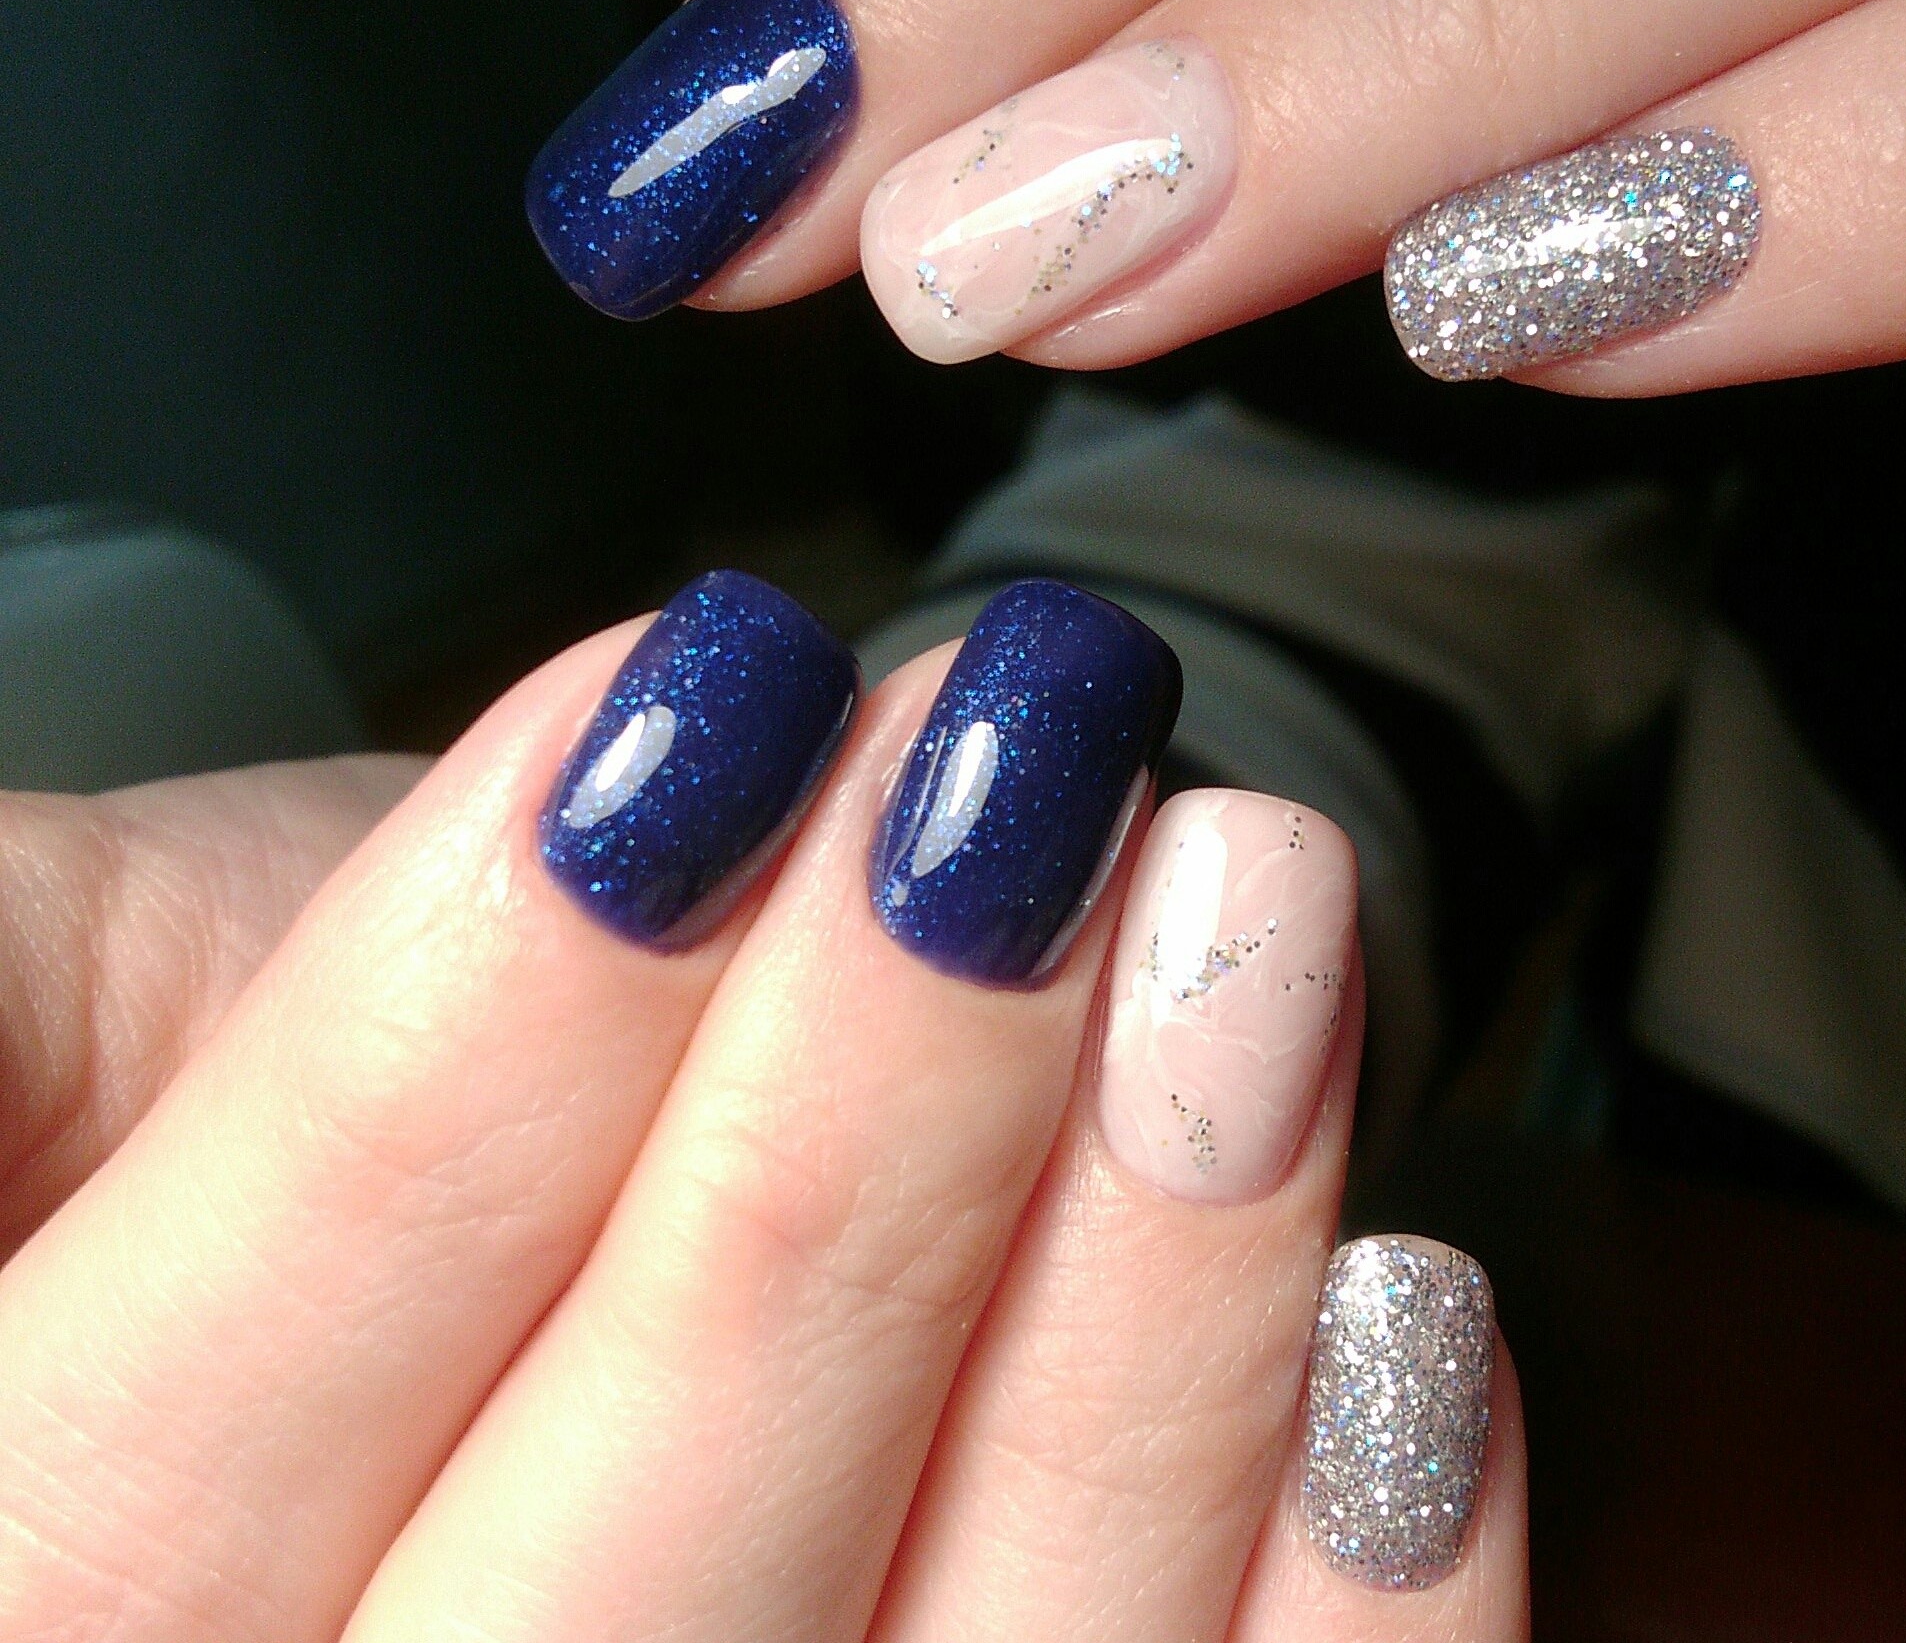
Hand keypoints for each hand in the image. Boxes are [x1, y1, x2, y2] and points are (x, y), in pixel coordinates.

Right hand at [0, 574, 1526, 1640]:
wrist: (456, 1308)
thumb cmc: (240, 1159)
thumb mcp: (61, 1045)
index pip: (142, 1500)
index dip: (427, 1097)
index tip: (687, 726)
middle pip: (610, 1620)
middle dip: (843, 1155)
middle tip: (1020, 767)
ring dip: (1147, 1305)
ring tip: (1241, 910)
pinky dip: (1352, 1606)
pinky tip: (1399, 1320)